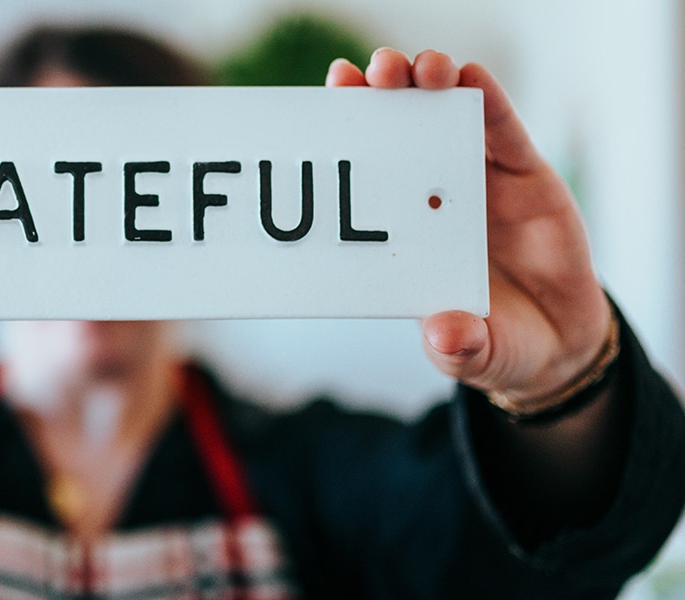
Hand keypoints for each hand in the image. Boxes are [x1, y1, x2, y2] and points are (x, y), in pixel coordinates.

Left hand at [327, 49, 611, 405]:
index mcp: (403, 234)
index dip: (344, 139)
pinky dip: (486, 98)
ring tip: (413, 69)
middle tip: (365, 75)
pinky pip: (503, 129)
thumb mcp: (475, 352)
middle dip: (378, 95)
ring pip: (445, 118)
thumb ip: (459, 346)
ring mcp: (477, 181)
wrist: (558, 341)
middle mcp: (432, 198)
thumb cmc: (495, 342)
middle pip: (396, 131)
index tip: (324, 106)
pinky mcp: (524, 174)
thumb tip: (446, 335)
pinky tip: (469, 76)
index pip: (365, 177)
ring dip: (426, 85)